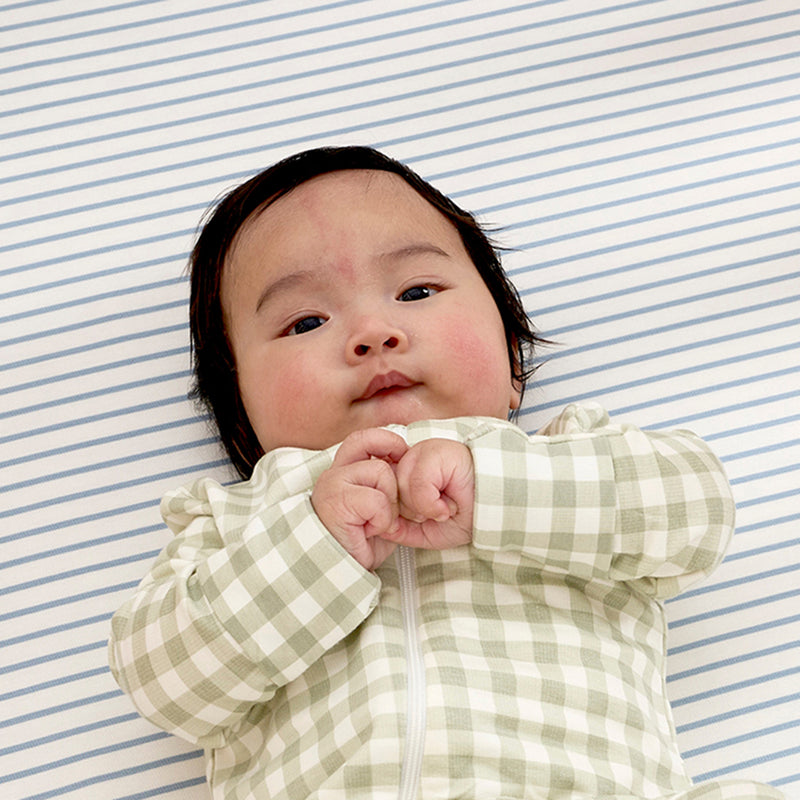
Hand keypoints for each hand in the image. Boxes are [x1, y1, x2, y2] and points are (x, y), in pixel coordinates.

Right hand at [312, 428, 407, 570]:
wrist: (339, 573)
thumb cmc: (360, 542)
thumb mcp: (379, 508)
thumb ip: (387, 486)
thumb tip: (407, 466)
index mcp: (342, 471)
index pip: (364, 438)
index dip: (389, 442)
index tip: (403, 458)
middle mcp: (332, 473)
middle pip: (367, 440)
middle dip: (392, 456)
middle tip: (400, 485)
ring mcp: (331, 485)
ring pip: (380, 471)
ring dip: (391, 501)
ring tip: (380, 522)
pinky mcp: (335, 503)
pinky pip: (376, 500)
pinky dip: (383, 518)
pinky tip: (371, 531)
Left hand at [387, 439, 473, 550]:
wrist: (500, 508)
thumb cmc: (468, 516)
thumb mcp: (429, 531)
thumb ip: (402, 530)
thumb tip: (381, 527)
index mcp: (408, 470)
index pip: (382, 488)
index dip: (398, 511)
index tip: (423, 518)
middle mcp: (413, 456)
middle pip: (388, 488)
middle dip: (411, 511)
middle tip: (437, 512)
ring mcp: (424, 450)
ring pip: (400, 485)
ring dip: (422, 507)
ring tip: (444, 508)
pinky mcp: (437, 451)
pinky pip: (417, 484)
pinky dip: (431, 504)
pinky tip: (447, 506)